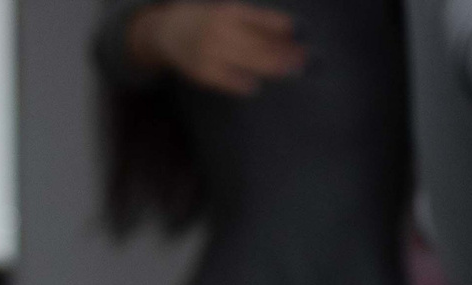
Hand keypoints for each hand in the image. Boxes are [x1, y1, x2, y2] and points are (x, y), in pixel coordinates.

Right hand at [126, 2, 305, 96]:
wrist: (168, 32)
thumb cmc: (207, 22)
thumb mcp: (229, 14)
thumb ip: (255, 23)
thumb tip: (290, 33)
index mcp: (229, 12)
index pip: (260, 19)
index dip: (281, 26)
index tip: (299, 33)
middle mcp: (221, 30)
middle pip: (259, 42)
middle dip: (283, 51)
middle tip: (304, 58)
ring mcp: (212, 51)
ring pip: (248, 61)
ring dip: (271, 66)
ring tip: (290, 70)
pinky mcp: (204, 71)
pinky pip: (227, 80)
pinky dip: (242, 83)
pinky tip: (255, 86)